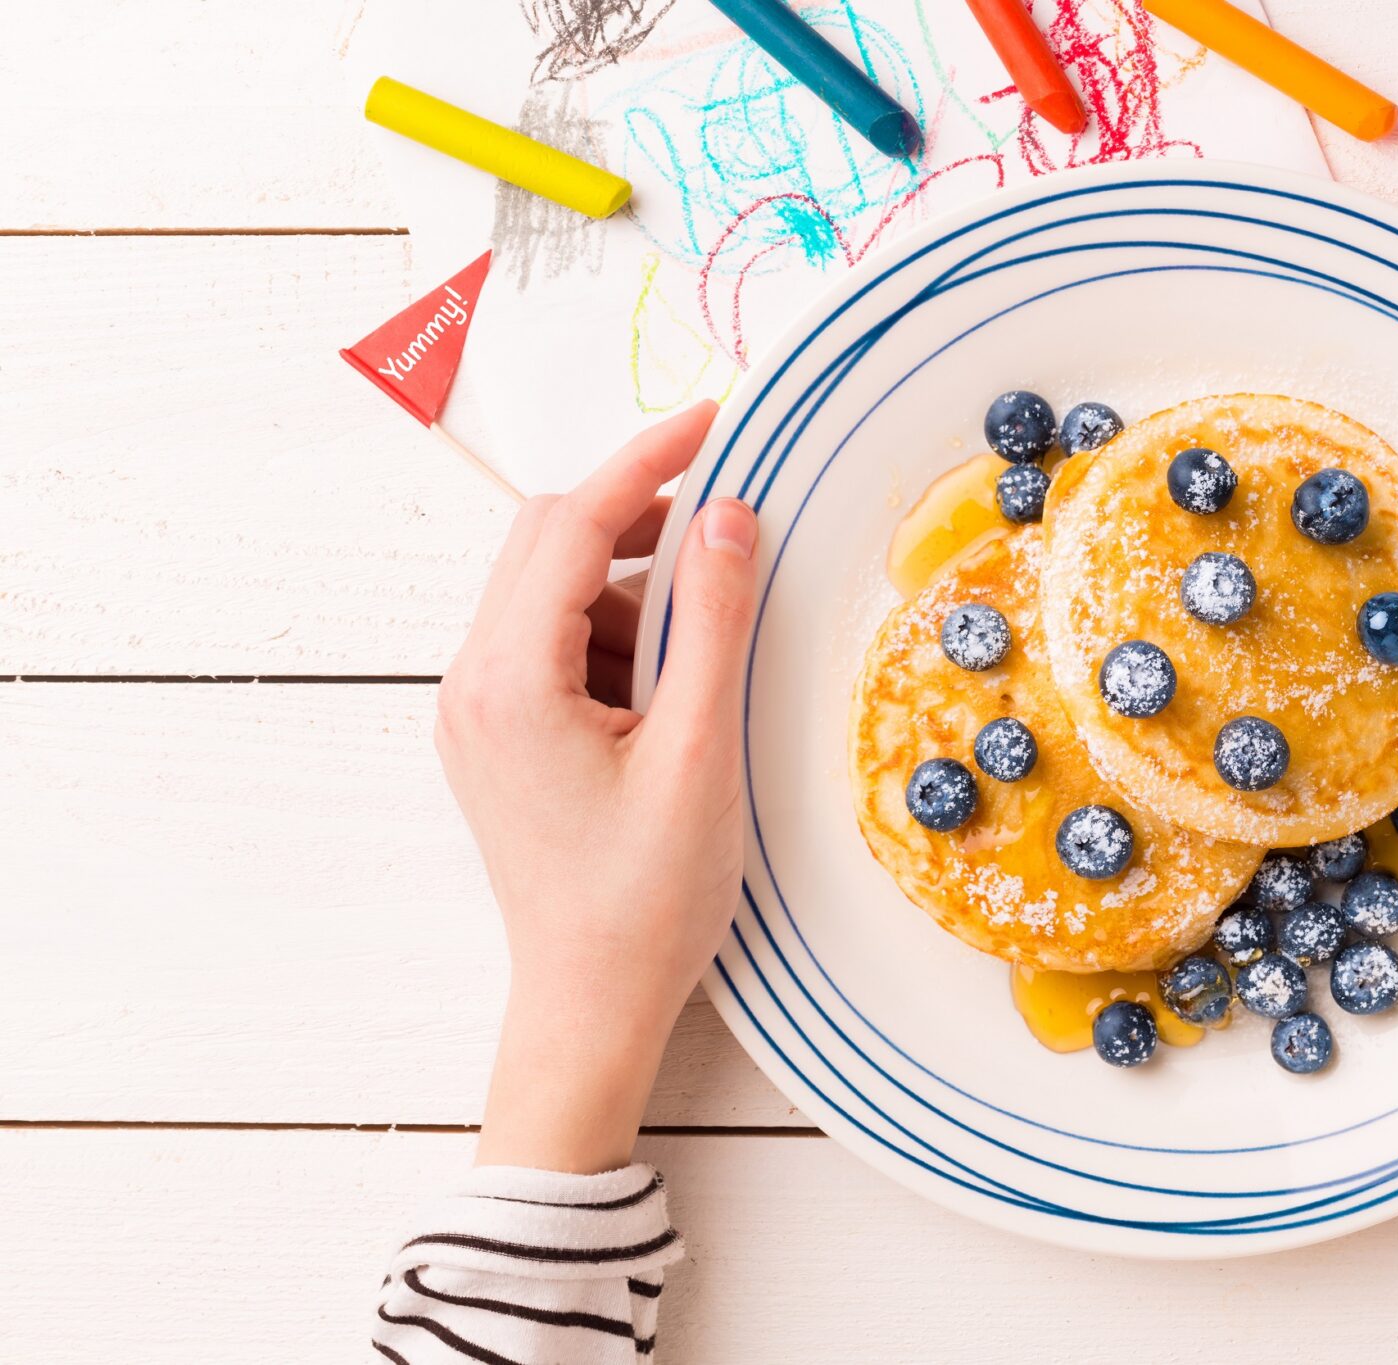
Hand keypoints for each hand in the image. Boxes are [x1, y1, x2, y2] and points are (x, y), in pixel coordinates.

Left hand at [434, 401, 759, 1171]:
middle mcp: (472, 682)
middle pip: (549, 543)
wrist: (591, 1002)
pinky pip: (554, 642)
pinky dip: (618, 639)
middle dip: (639, 520)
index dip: (647, 461)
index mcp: (509, 680)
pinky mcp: (498, 735)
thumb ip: (715, 622)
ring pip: (556, 590)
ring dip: (636, 591)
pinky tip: (672, 693)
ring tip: (706, 659)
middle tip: (730, 529)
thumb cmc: (646, 897)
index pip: (573, 526)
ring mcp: (477, 710)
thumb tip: (730, 514)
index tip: (714, 419)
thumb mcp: (699, 752)